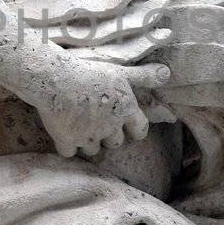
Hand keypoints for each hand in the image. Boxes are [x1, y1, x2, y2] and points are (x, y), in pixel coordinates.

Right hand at [34, 57, 170, 159]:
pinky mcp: (68, 141)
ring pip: (92, 149)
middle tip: (97, 120)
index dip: (133, 130)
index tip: (126, 126)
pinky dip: (66, 145)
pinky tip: (62, 131)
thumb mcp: (119, 72)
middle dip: (108, 135)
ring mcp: (88, 137)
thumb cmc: (90, 72)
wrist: (56, 79)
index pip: (139, 130)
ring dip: (87, 141)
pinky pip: (69, 152)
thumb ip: (143, 76)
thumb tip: (168, 73)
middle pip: (115, 143)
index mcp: (125, 111)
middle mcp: (110, 128)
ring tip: (78, 124)